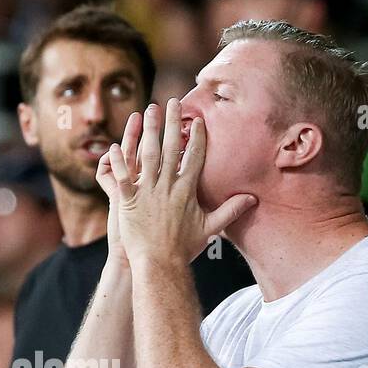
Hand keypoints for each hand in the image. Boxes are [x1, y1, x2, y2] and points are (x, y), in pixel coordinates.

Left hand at [97, 98, 255, 268]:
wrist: (160, 265)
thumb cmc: (183, 249)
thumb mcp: (209, 229)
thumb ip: (230, 211)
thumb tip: (252, 199)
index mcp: (186, 190)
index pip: (193, 157)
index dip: (196, 137)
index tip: (196, 120)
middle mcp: (167, 187)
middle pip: (170, 148)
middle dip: (171, 122)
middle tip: (170, 102)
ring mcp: (147, 193)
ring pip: (146, 155)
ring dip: (146, 131)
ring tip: (146, 111)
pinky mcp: (128, 202)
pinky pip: (122, 177)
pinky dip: (118, 161)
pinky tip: (115, 144)